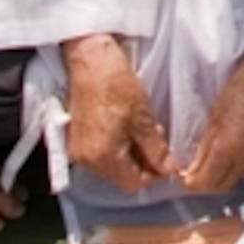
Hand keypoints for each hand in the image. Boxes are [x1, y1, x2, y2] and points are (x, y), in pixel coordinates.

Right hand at [61, 33, 172, 190]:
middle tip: (156, 139)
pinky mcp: (74, 139)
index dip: (154, 174)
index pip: (133, 184)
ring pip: (111, 166)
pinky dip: (114, 147)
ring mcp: (77, 150)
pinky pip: (99, 154)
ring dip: (128, 155)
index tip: (166, 159)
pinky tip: (124, 127)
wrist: (89, 60)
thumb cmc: (115, 83)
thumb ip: (156, 149)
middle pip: (120, 177)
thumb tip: (168, 169)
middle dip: (142, 164)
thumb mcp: (143, 117)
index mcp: (103, 157)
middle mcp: (86, 160)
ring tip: (140, 129)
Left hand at [180, 51, 243, 192]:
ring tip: (220, 156)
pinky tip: (241, 146)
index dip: (192, 183)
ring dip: (226, 172)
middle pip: (222, 186)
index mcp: (230, 147)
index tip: (186, 176)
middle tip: (198, 171)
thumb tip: (193, 167)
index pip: (206, 182)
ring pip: (239, 177)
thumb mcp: (216, 113)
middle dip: (207, 182)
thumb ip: (205, 145)